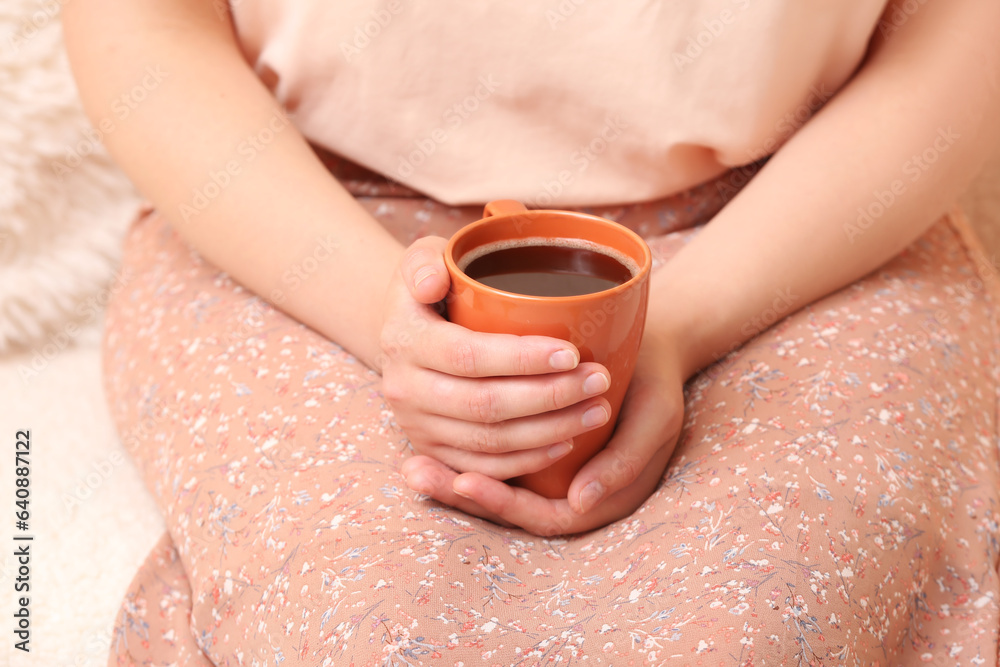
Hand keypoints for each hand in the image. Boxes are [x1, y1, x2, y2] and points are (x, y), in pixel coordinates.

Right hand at [380, 236, 615, 480]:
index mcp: (405, 340)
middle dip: (550, 397)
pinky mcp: (433, 452)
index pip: (468, 355)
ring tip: (597, 410)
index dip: (522, 359)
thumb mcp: (421, 257)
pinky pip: (484, 468)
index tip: (572, 352)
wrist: (404, 333)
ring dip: (550, 431)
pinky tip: (567, 442)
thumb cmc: (432, 288)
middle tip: (599, 380)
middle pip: (485, 405)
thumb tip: (434, 282)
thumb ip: (424, 261)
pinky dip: (528, 461)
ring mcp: (417, 426)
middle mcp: (405, 389)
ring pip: (490, 443)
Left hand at [401, 331, 685, 535]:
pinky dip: (461, 458)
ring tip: (411, 466)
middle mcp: (569, 492)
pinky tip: (424, 444)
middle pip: (508, 508)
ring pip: (495, 486)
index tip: (466, 481)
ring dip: (452, 480)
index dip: (501, 502)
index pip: (541, 516)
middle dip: (460, 493)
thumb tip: (576, 502)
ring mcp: (549, 471)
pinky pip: (492, 463)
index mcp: (600, 497)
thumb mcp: (655, 419)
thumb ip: (623, 462)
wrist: (652, 348)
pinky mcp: (533, 445)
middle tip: (418, 473)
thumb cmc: (655, 382)